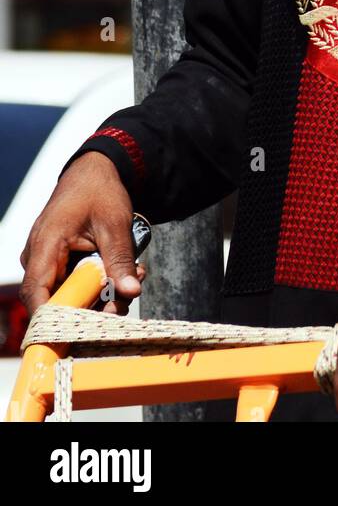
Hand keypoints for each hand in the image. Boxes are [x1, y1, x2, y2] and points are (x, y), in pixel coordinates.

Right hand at [19, 153, 145, 316]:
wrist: (96, 171)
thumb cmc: (99, 191)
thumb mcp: (114, 223)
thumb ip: (120, 258)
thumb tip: (130, 291)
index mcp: (45, 244)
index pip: (37, 294)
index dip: (52, 319)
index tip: (76, 334)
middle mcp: (39, 257)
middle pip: (57, 300)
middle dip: (93, 307)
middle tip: (125, 301)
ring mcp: (47, 261)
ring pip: (69, 295)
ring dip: (101, 294)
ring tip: (133, 279)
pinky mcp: (58, 263)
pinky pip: (75, 284)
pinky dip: (98, 284)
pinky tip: (123, 275)